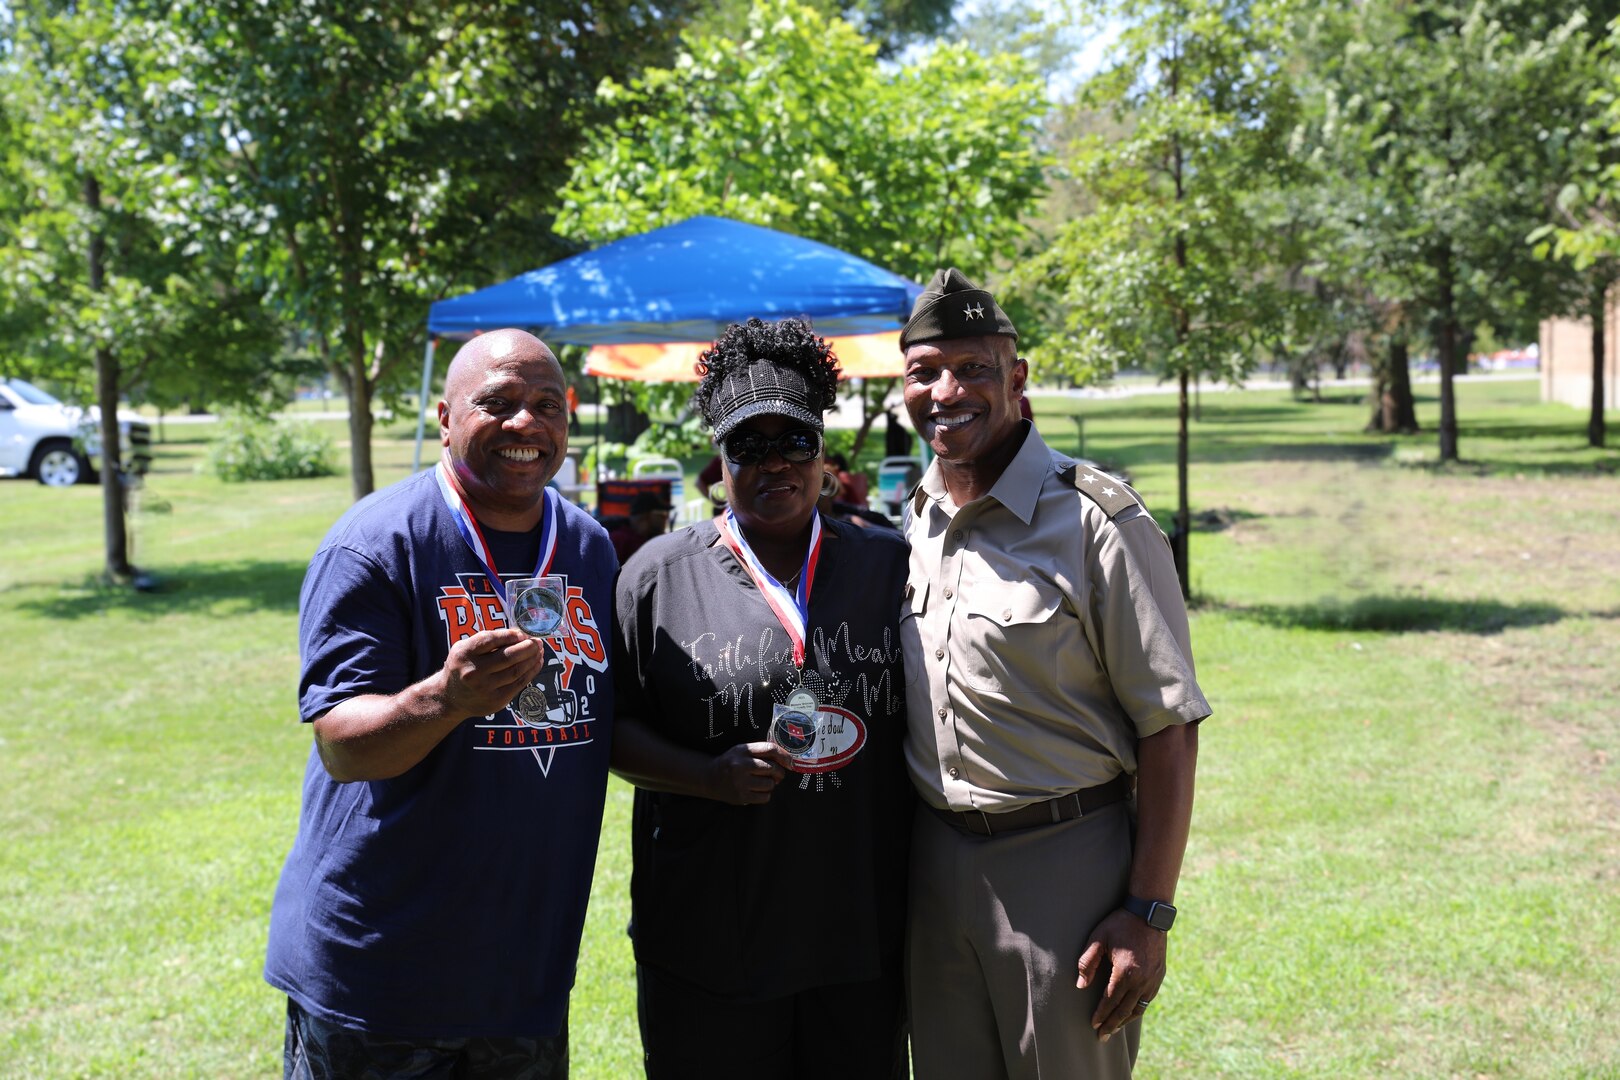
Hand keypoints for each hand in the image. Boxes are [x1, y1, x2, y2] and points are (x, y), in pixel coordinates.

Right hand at [439, 628, 544, 717]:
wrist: (450, 698)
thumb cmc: (462, 666)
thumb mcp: (465, 648)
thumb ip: (488, 640)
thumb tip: (519, 633)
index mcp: (465, 654)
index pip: (490, 640)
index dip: (510, 635)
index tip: (522, 633)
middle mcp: (474, 672)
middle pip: (507, 657)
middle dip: (527, 647)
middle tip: (537, 641)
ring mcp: (485, 688)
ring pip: (516, 671)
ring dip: (532, 659)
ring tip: (539, 650)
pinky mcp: (496, 701)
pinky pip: (519, 684)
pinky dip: (531, 672)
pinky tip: (536, 663)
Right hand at [705, 742, 792, 804]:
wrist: (709, 777)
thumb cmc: (732, 762)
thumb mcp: (742, 751)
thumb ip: (761, 751)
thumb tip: (787, 760)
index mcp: (743, 751)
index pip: (769, 749)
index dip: (784, 755)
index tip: (790, 762)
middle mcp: (741, 765)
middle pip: (772, 768)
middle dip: (779, 772)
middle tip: (777, 775)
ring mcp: (740, 782)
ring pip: (770, 784)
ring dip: (771, 784)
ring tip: (763, 782)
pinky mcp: (741, 797)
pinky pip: (765, 797)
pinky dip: (766, 794)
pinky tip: (758, 791)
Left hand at [1076, 907, 1167, 1041]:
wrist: (1149, 914)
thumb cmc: (1120, 924)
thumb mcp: (1098, 938)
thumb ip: (1087, 962)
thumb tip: (1080, 985)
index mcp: (1125, 972)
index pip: (1110, 1000)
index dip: (1101, 1014)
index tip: (1093, 1025)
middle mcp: (1142, 980)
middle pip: (1125, 1010)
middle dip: (1112, 1024)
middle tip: (1102, 1037)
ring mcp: (1153, 980)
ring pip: (1139, 1008)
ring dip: (1126, 1020)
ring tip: (1115, 1029)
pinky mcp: (1159, 976)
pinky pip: (1148, 999)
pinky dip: (1138, 1009)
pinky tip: (1130, 1013)